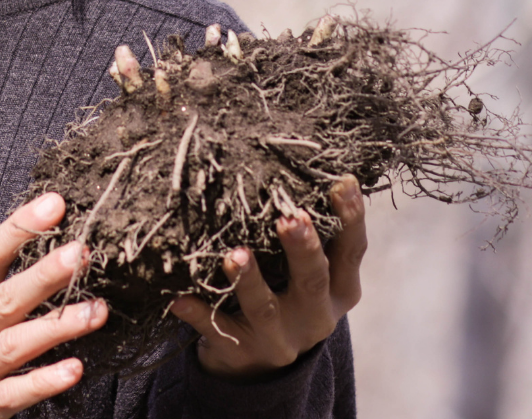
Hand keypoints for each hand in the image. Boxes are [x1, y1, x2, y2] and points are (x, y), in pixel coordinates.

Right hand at [0, 192, 107, 417]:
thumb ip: (0, 278)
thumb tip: (51, 227)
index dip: (19, 228)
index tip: (55, 204)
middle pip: (3, 300)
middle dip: (44, 275)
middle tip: (81, 253)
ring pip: (13, 346)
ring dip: (58, 325)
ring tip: (98, 311)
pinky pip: (12, 395)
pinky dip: (44, 381)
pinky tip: (74, 368)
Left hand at [170, 175, 365, 379]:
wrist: (264, 368)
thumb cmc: (290, 292)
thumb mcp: (316, 270)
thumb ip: (317, 231)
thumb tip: (311, 163)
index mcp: (340, 289)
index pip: (352, 251)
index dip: (350, 218)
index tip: (341, 181)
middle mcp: (315, 316)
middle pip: (313, 280)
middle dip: (302, 249)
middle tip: (290, 218)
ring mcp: (279, 339)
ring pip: (265, 309)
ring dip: (250, 281)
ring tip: (234, 254)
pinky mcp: (242, 353)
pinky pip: (218, 332)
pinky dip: (199, 315)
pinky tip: (179, 298)